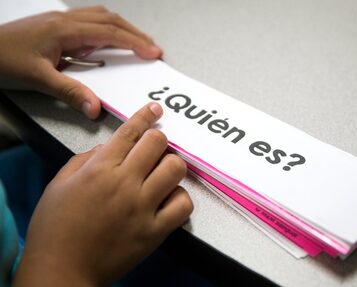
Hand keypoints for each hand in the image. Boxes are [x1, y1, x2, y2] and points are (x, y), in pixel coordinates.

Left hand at [0, 6, 161, 118]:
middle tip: (152, 48)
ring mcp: (60, 20)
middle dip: (135, 34)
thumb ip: (69, 92)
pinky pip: (89, 20)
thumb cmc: (3, 60)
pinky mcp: (56, 24)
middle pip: (110, 20)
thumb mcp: (38, 79)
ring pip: (100, 16)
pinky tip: (107, 41)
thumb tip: (95, 107)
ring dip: (122, 28)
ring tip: (137, 42)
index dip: (134, 42)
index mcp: (64, 30)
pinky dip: (107, 29)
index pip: (109, 33)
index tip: (152, 52)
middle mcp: (65, 20)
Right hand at [13, 103, 192, 285]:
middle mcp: (125, 183)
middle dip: (158, 140)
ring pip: (176, 169)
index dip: (146, 116)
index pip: (131, 132)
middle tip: (154, 147)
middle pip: (158, 144)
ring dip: (171, 166)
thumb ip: (85, 160)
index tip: (155, 110)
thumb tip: (107, 149)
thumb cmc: (55, 230)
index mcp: (100, 169)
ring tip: (162, 172)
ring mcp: (143, 207)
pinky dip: (180, 198)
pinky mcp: (155, 231)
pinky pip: (183, 205)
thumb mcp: (59, 184)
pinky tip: (169, 199)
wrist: (62, 270)